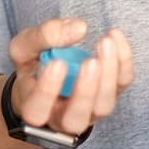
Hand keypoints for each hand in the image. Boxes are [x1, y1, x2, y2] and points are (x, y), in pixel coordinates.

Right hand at [7, 17, 134, 138]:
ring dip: (108, 75)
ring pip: (103, 106)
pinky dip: (123, 61)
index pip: (38, 112)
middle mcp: (63, 118)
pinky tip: (114, 36)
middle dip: (85, 91)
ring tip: (105, 43)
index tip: (57, 64)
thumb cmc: (33, 62)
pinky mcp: (110, 94)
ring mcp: (90, 110)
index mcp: (35, 109)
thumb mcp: (24, 45)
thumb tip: (79, 28)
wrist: (49, 68)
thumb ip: (44, 36)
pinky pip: (122, 84)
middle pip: (76, 120)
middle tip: (90, 62)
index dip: (48, 91)